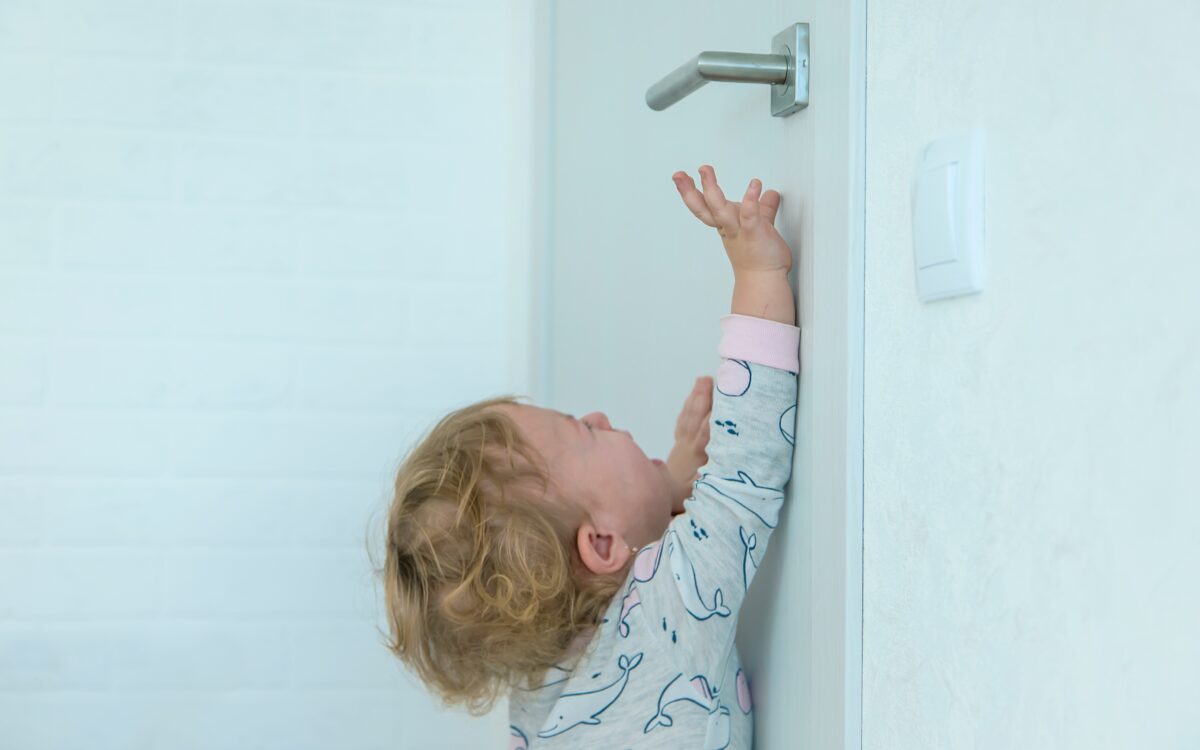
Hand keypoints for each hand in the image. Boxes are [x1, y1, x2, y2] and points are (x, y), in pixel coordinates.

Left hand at [665, 376, 712, 512]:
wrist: (664, 500)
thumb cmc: (687, 497)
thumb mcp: (701, 492)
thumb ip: (711, 479)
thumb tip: (722, 467)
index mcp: (697, 456)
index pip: (706, 435)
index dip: (713, 420)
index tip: (720, 405)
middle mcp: (688, 446)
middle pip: (696, 418)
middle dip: (704, 398)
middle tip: (711, 379)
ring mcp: (682, 443)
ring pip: (689, 416)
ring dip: (696, 397)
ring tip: (703, 380)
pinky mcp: (679, 444)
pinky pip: (683, 421)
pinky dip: (688, 407)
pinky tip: (693, 397)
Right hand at [671, 165, 791, 275]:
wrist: (765, 281)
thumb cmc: (761, 258)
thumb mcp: (759, 227)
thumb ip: (764, 209)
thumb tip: (769, 194)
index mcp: (726, 225)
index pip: (704, 207)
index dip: (691, 192)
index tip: (681, 177)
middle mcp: (728, 227)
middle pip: (703, 208)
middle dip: (689, 191)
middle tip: (679, 175)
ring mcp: (739, 231)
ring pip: (719, 210)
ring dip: (710, 190)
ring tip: (704, 171)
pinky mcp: (754, 234)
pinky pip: (750, 216)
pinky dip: (751, 200)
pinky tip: (754, 184)